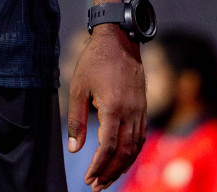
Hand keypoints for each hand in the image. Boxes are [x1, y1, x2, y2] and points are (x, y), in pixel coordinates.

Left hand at [67, 25, 146, 190]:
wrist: (119, 40)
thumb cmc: (94, 61)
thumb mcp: (78, 88)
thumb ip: (76, 120)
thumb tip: (74, 149)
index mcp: (113, 108)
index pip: (108, 147)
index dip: (99, 166)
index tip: (88, 178)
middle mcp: (131, 113)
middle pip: (124, 153)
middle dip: (110, 172)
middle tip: (96, 186)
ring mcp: (140, 110)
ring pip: (135, 148)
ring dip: (122, 167)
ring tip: (107, 179)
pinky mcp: (143, 107)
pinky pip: (140, 137)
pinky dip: (132, 153)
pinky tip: (122, 161)